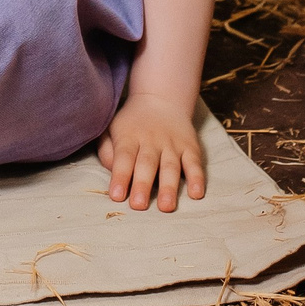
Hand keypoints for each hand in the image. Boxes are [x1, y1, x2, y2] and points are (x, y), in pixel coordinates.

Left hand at [98, 96, 206, 211]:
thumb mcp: (112, 129)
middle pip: (146, 164)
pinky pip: (195, 163)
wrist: (160, 98)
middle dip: (143, 185)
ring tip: (166, 207)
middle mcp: (151, 141)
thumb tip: (112, 171)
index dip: (120, 176)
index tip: (116, 196)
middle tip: (138, 206)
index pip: (123, 158)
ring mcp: (172, 144)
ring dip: (169, 187)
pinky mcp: (190, 147)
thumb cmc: (131, 123)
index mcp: (129, 137)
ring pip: (170, 166)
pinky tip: (196, 194)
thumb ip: (107, 151)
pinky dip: (197, 178)